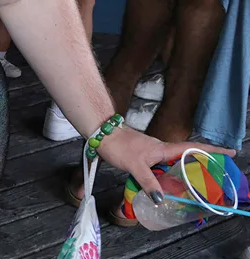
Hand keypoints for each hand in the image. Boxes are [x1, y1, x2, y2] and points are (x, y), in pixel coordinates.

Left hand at [97, 127, 234, 202]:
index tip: (230, 152)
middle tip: (215, 176)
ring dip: (185, 170)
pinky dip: (170, 173)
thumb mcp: (135, 166)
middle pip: (187, 156)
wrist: (102, 134)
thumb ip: (149, 182)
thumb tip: (162, 199)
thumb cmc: (119, 146)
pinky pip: (163, 165)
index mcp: (164, 149)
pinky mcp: (145, 155)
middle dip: (202, 163)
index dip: (212, 150)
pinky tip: (168, 183)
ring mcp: (154, 152)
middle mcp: (162, 149)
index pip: (193, 148)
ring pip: (174, 162)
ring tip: (194, 184)